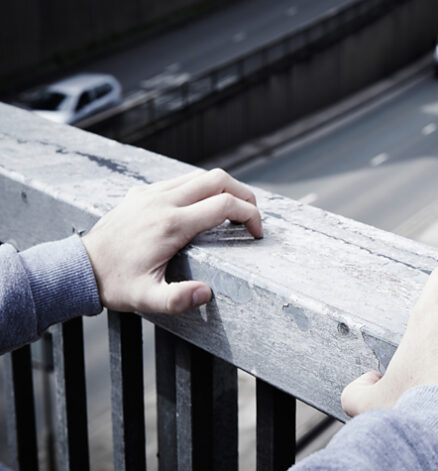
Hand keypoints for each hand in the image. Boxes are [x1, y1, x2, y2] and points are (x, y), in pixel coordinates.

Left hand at [81, 168, 261, 313]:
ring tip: (232, 212)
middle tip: (253, 217)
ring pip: (200, 176)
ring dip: (223, 190)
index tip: (257, 232)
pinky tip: (202, 210)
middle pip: (218, 180)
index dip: (250, 215)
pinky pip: (181, 180)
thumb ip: (178, 299)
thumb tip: (207, 292)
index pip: (225, 205)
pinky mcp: (142, 192)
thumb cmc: (116, 284)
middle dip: (244, 195)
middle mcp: (164, 201)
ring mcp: (152, 193)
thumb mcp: (147, 299)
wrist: (79, 268)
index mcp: (172, 225)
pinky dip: (201, 189)